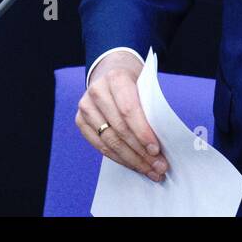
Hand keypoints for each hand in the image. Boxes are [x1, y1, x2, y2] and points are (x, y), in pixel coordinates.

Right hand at [75, 51, 167, 180]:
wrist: (110, 72)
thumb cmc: (133, 83)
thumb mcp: (144, 86)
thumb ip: (149, 108)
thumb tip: (161, 143)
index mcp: (116, 78)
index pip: (129, 110)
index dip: (142, 132)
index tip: (156, 149)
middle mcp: (97, 91)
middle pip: (119, 129)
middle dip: (140, 152)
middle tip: (158, 166)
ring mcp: (86, 107)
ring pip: (109, 141)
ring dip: (131, 159)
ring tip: (149, 170)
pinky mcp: (80, 121)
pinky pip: (100, 146)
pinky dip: (118, 158)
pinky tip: (133, 165)